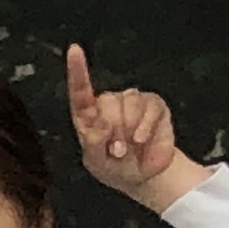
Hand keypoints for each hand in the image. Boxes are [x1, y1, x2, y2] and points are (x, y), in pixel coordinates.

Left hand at [65, 46, 203, 212]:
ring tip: (130, 146)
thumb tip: (98, 125)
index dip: (77, 70)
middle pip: (107, 102)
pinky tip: (142, 139)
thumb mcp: (96, 163)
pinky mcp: (154, 106)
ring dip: (129, 130)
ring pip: (129, 104)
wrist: (144, 176)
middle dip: (113, 130)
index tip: (74, 51)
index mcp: (88, 117)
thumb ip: (93, 144)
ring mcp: (132, 103)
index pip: (80, 92)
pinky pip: (150, 107)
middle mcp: (109, 105)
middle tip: (116, 151)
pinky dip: (146, 126)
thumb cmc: (115, 168)